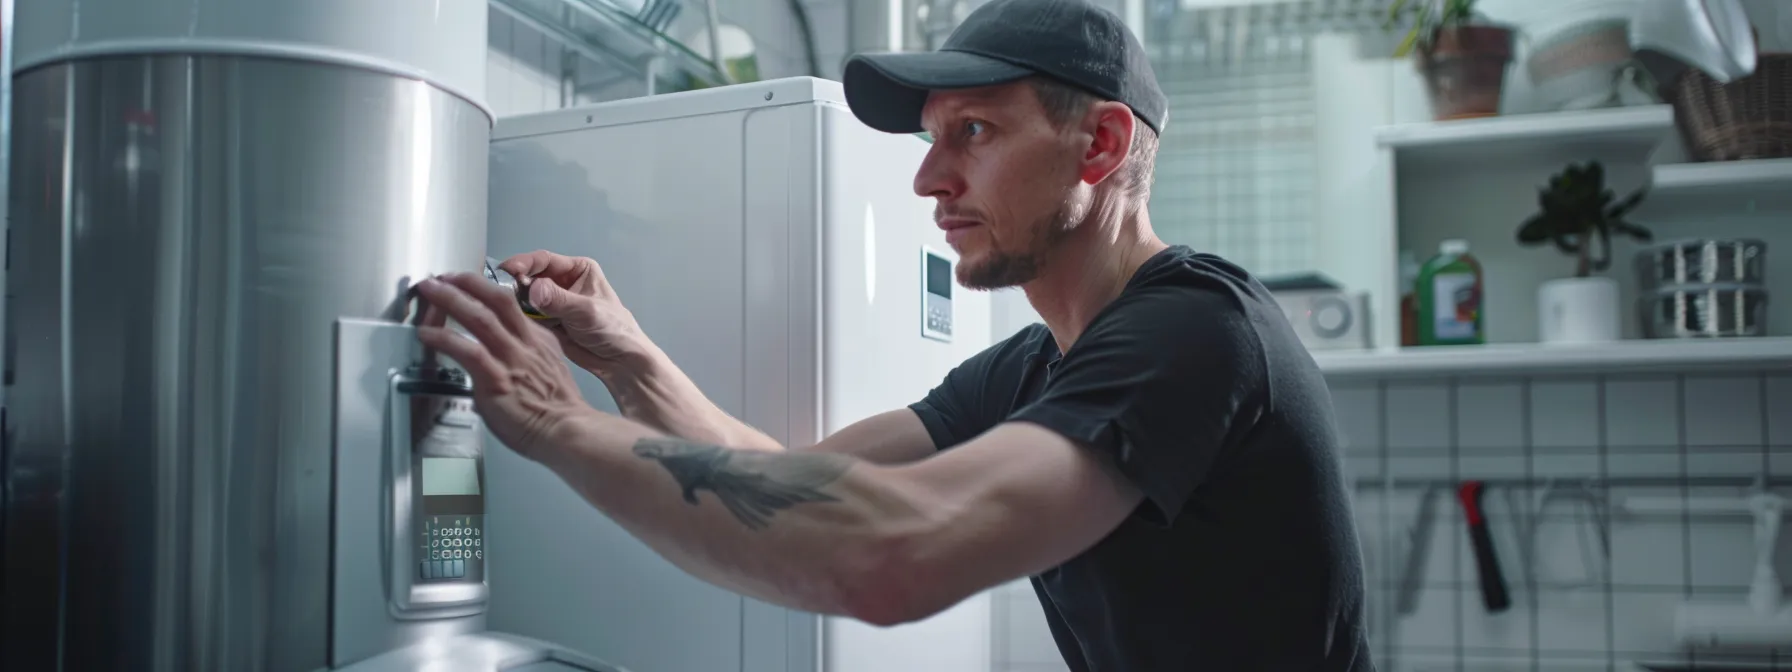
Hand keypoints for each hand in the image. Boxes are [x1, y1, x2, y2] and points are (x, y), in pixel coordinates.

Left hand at [414, 272, 592, 462]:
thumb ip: (524, 359)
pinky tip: (427, 333)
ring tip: (429, 290)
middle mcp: (524, 343)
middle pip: (496, 299)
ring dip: (450, 300)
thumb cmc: (557, 411)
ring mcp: (511, 359)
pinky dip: (444, 338)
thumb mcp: (548, 370)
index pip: (510, 304)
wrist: (567, 431)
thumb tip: (496, 363)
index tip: (465, 284)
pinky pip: (467, 350)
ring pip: (479, 317)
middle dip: (466, 282)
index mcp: (538, 339)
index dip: (484, 290)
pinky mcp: (496, 379)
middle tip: (443, 276)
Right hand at [499, 250, 653, 380]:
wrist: (620, 361)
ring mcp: (554, 302)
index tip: (506, 271)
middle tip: (498, 293)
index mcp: (578, 269)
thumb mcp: (586, 311)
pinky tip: (507, 320)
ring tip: (498, 308)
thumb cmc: (612, 329)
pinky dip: (519, 317)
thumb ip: (559, 300)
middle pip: (531, 277)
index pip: (545, 260)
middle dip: (515, 283)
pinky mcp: (547, 321)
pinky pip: (527, 315)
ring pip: (526, 296)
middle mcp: (564, 281)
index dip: (524, 263)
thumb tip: (533, 289)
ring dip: (514, 301)